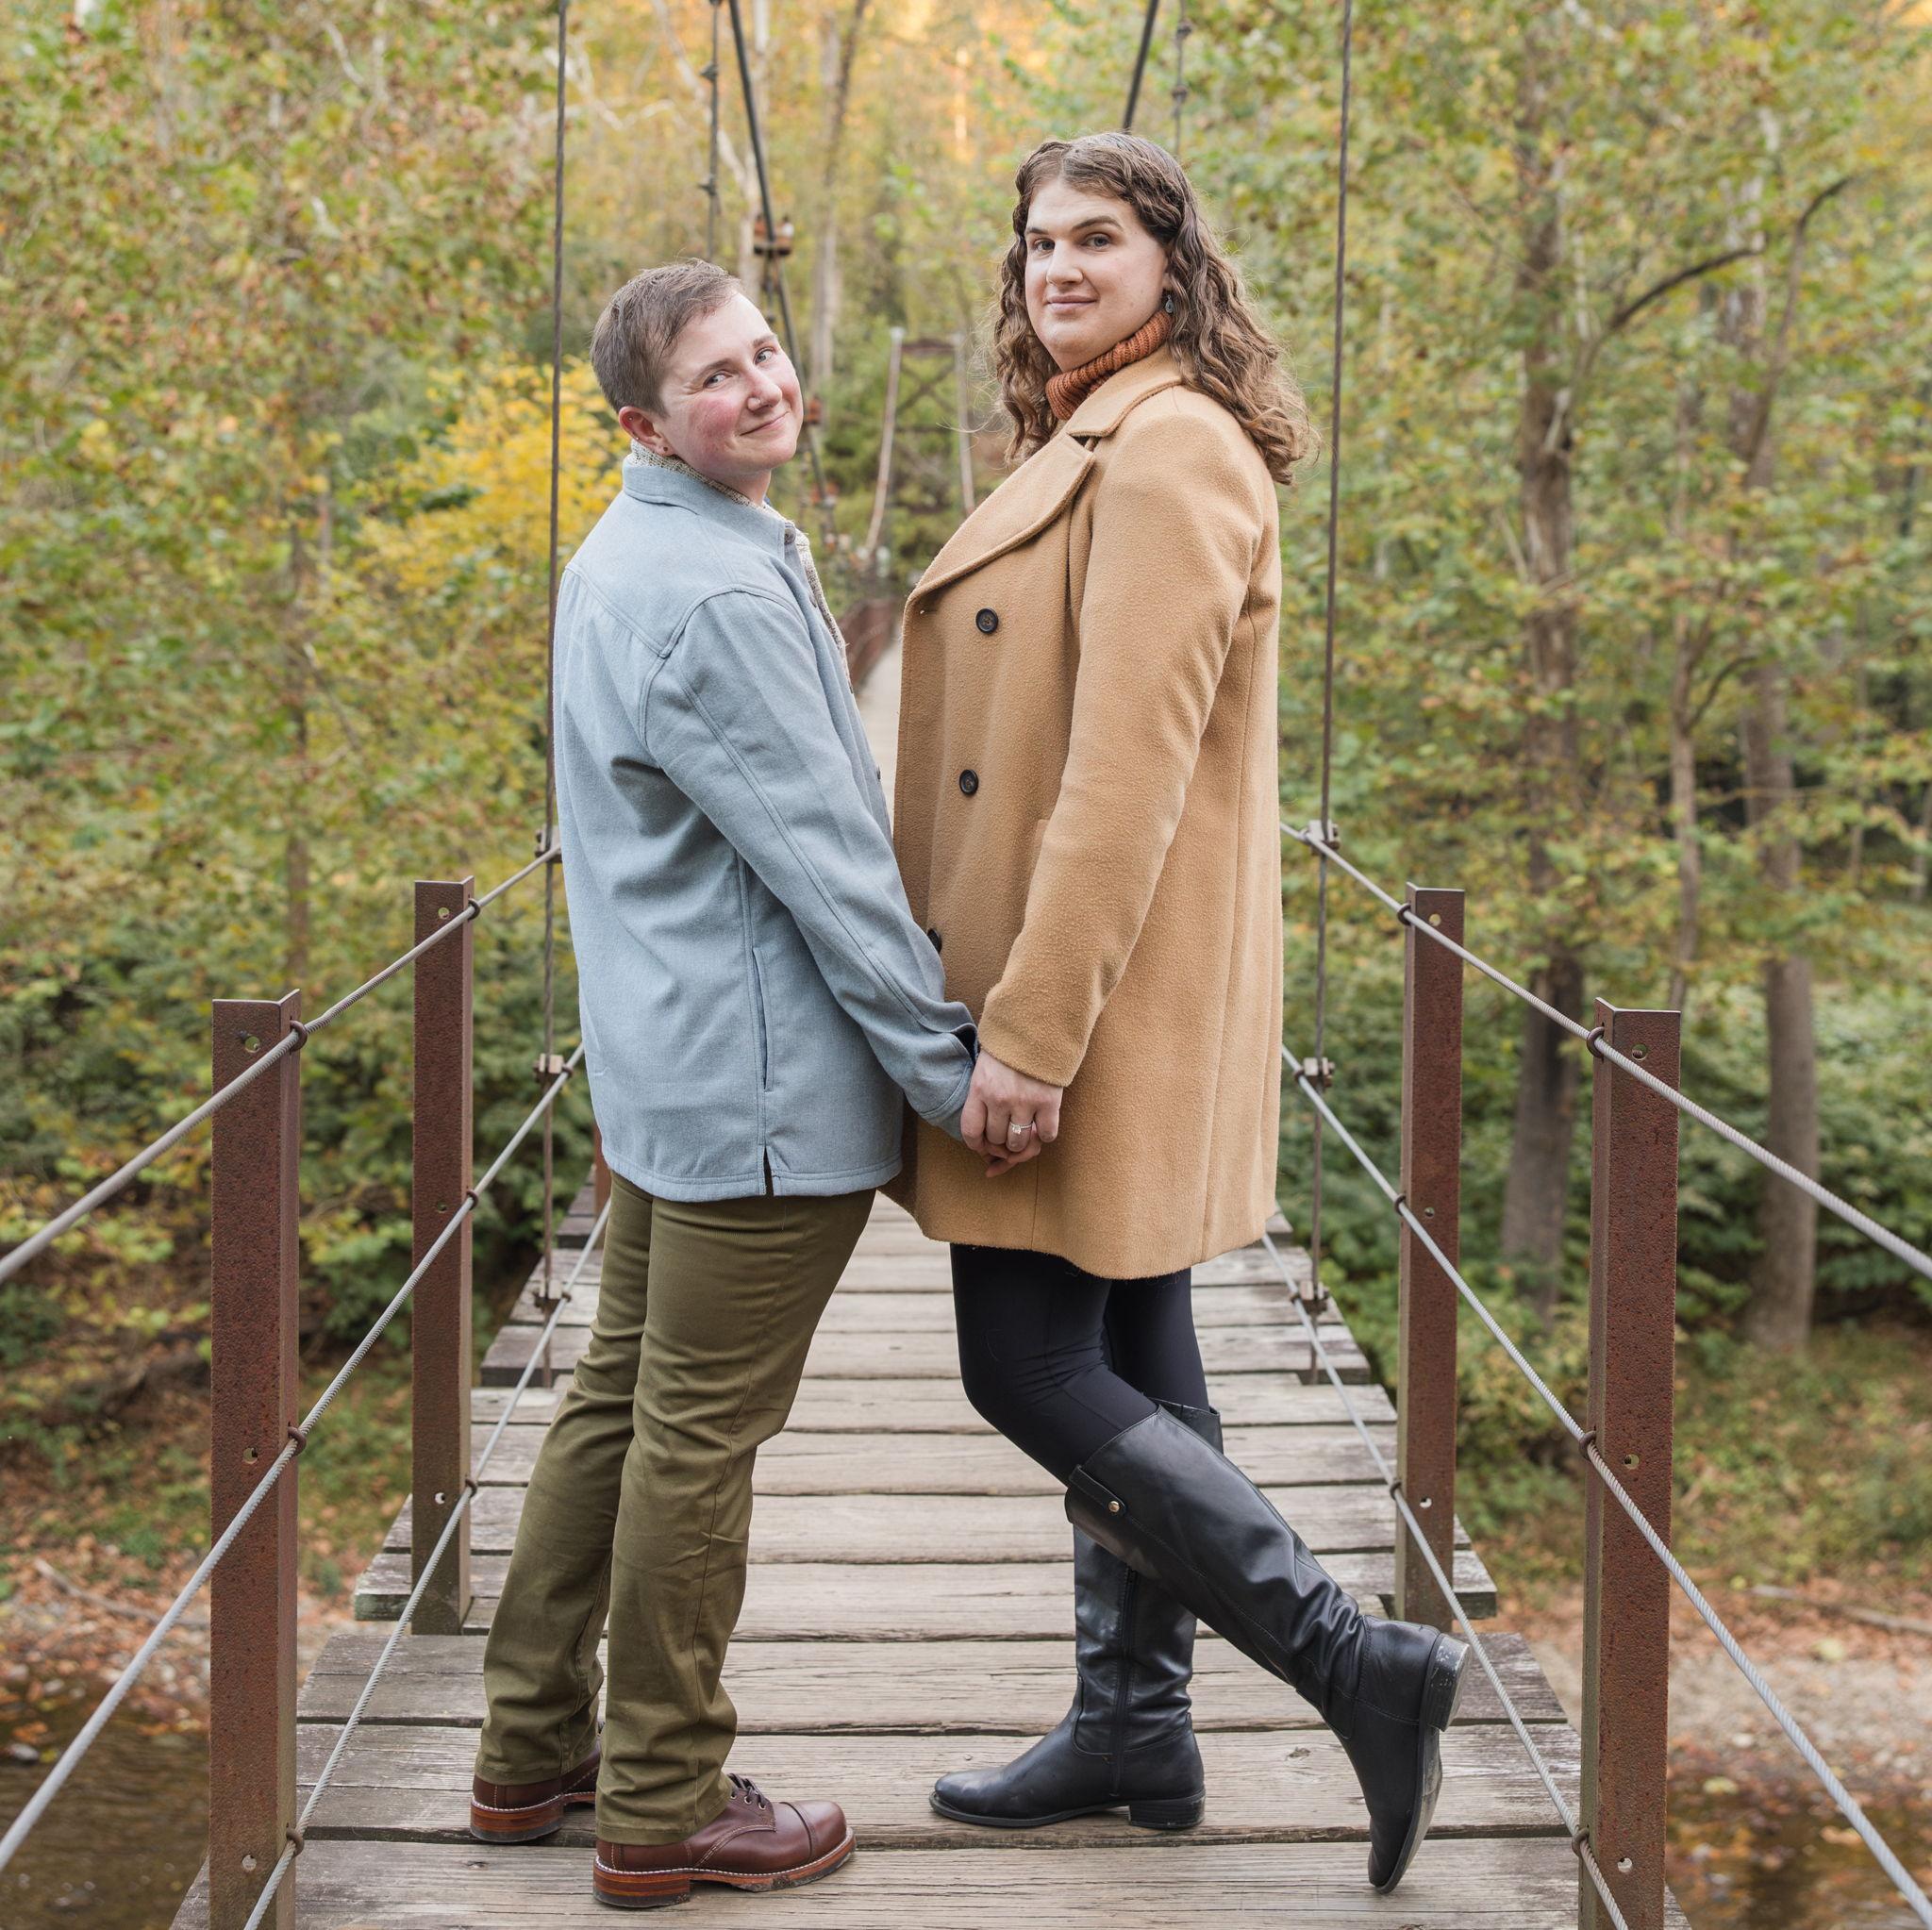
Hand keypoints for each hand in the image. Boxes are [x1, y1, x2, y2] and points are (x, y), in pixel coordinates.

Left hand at [961, 1050, 1062, 1177]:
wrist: (1038, 1024)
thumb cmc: (1009, 1046)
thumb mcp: (984, 1066)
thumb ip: (981, 1094)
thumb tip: (983, 1130)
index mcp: (980, 1089)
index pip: (970, 1131)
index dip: (976, 1145)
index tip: (982, 1145)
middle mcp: (1000, 1100)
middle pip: (997, 1140)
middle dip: (1001, 1141)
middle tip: (1008, 1132)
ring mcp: (1025, 1102)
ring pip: (1019, 1142)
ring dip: (1022, 1141)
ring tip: (1025, 1128)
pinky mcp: (1049, 1102)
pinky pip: (1047, 1134)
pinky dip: (1044, 1134)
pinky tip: (1042, 1124)